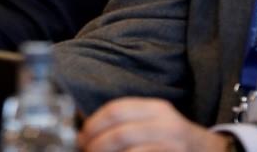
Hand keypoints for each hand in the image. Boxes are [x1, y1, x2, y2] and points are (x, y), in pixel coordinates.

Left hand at [79, 97, 229, 151]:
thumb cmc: (174, 140)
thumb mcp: (153, 122)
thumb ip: (126, 122)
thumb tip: (86, 128)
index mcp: (156, 109)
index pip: (116, 110)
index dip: (93, 125)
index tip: (82, 138)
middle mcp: (167, 125)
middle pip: (119, 133)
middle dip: (96, 146)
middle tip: (87, 151)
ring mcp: (174, 146)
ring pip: (130, 150)